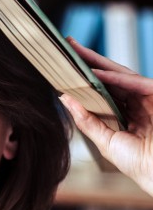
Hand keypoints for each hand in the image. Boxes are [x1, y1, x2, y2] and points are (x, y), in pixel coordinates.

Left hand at [60, 38, 152, 195]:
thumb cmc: (139, 164)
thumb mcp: (105, 140)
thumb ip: (86, 119)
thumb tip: (64, 98)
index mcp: (125, 112)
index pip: (101, 89)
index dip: (84, 77)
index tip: (65, 67)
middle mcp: (135, 102)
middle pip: (108, 77)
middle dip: (88, 61)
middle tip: (69, 46)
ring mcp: (147, 98)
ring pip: (119, 74)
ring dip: (98, 62)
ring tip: (76, 51)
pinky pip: (134, 82)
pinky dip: (115, 77)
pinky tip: (95, 72)